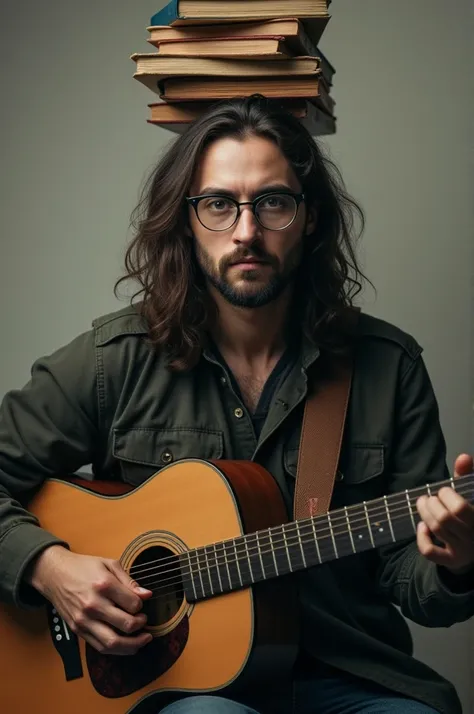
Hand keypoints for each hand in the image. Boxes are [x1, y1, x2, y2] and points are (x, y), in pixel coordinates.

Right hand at [27, 545, 152, 654]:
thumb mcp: (109, 564)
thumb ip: (129, 581)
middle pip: (126, 625)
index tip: (141, 602)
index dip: (142, 605)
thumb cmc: (83, 567)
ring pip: (113, 642)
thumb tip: (147, 595)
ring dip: (133, 645)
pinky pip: (100, 647)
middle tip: (144, 620)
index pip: (133, 604)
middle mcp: (94, 605)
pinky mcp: (78, 630)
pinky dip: (116, 650)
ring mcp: (84, 620)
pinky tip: (126, 644)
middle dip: (141, 625)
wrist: (55, 575)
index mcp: (104, 585)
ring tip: (143, 639)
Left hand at [416, 454, 473, 573]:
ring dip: (424, 514)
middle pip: (444, 519)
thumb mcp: (471, 494)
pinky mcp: (450, 561)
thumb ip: (466, 476)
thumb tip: (463, 457)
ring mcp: (462, 551)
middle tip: (428, 498)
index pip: (460, 508)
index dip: (447, 496)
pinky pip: (430, 552)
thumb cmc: (470, 514)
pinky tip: (422, 527)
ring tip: (422, 504)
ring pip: (437, 530)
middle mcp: (473, 537)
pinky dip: (422, 538)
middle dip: (431, 504)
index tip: (443, 491)